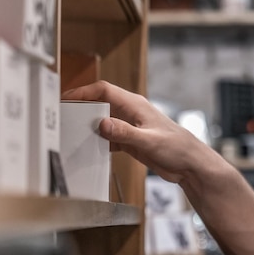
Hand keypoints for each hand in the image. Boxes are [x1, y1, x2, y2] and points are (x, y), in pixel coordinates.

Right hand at [62, 80, 205, 182]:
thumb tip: (102, 123)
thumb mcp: (149, 140)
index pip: (104, 91)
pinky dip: (98, 140)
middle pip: (100, 103)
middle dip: (82, 107)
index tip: (66, 99)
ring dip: (89, 125)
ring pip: (103, 120)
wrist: (190, 164)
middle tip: (63, 116)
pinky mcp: (131, 140)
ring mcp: (131, 126)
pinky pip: (109, 136)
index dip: (83, 92)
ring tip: (71, 132)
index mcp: (135, 105)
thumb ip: (125, 133)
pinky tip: (90, 148)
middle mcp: (131, 112)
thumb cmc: (177, 148)